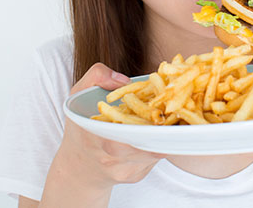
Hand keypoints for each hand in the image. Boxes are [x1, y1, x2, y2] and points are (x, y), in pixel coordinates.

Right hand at [41, 64, 165, 205]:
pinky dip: (161, 141)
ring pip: (158, 148)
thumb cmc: (79, 128)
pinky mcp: (137, 176)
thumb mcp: (76, 95)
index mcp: (98, 136)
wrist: (77, 168)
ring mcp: (127, 170)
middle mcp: (114, 158)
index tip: (163, 100)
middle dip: (165, 122)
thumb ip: (97, 77)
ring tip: (171, 113)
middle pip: (151, 139)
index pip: (131, 128)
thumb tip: (125, 80)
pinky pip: (155, 156)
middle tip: (175, 104)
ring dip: (167, 131)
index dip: (151, 115)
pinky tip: (159, 129)